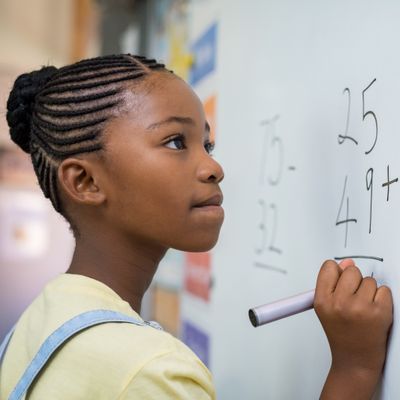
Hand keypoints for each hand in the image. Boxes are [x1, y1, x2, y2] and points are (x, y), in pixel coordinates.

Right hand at [314, 259, 392, 398]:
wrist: (355, 360)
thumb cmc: (341, 334)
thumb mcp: (326, 308)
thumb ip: (333, 283)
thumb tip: (347, 263)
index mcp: (322, 300)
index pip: (329, 267)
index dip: (337, 272)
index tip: (340, 280)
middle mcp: (339, 303)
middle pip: (351, 270)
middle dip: (355, 281)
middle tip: (354, 298)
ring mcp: (360, 307)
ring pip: (369, 280)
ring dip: (369, 291)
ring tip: (364, 307)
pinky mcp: (380, 312)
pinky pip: (384, 290)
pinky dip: (382, 299)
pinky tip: (374, 311)